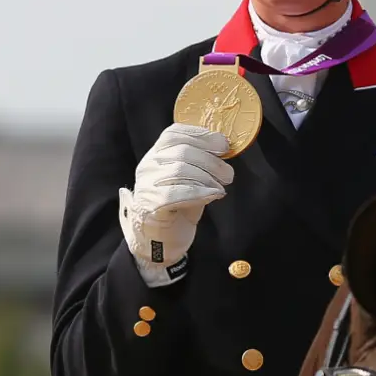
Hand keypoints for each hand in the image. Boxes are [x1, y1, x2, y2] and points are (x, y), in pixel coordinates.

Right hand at [118, 123, 233, 286]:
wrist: (162, 241)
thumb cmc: (179, 208)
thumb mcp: (191, 180)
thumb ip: (200, 164)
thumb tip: (223, 150)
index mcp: (156, 154)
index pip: (174, 134)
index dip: (201, 136)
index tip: (223, 145)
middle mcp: (148, 165)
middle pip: (182, 152)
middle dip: (211, 161)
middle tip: (228, 174)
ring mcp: (146, 185)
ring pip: (179, 170)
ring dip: (207, 177)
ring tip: (221, 187)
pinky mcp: (150, 206)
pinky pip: (175, 193)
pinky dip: (200, 193)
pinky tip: (215, 195)